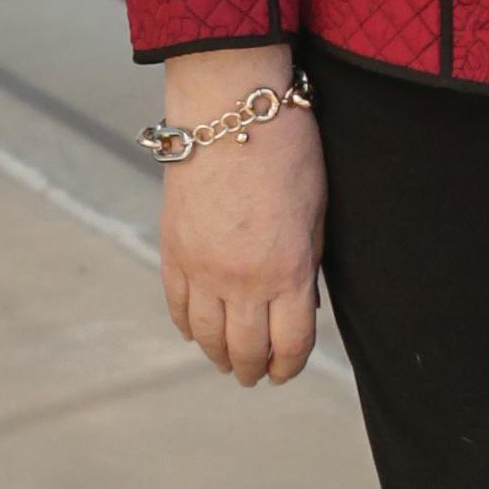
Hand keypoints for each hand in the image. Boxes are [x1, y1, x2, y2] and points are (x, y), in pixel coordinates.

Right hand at [155, 49, 324, 386]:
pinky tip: (197, 331)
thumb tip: (300, 305)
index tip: (286, 372)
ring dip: (219, 355)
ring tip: (228, 362)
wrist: (229, 111)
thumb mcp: (317, 213)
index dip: (289, 367)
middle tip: (256, 376)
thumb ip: (308, 264)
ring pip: (205, 335)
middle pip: (245, 348)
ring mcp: (200, 268)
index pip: (289, 344)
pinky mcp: (171, 251)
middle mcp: (241, 280)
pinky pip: (176, 305)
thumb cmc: (288, 153)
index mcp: (287, 271)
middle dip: (253, 369)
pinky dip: (187, 325)